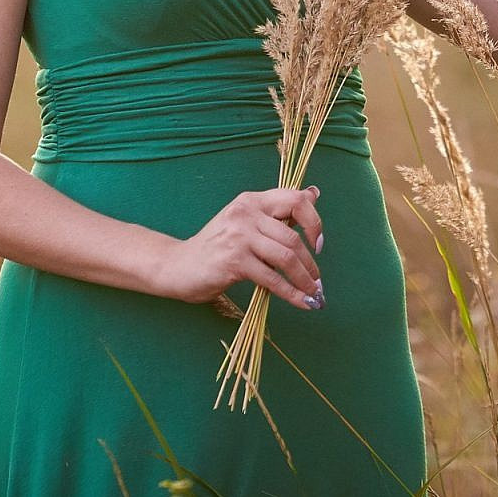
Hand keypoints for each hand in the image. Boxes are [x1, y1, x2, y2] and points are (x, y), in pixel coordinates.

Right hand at [159, 185, 326, 309]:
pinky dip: (292, 293)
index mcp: (251, 200)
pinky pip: (272, 279)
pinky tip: (302, 302)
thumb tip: (314, 194)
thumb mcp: (246, 222)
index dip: (314, 222)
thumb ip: (277, 212)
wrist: (178, 266)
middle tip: (317, 281)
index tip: (319, 244)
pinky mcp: (234, 261)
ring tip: (313, 293)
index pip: (294, 200)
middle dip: (311, 263)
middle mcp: (246, 213)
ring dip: (305, 279)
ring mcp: (239, 236)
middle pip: (293, 236)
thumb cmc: (216, 246)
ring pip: (286, 257)